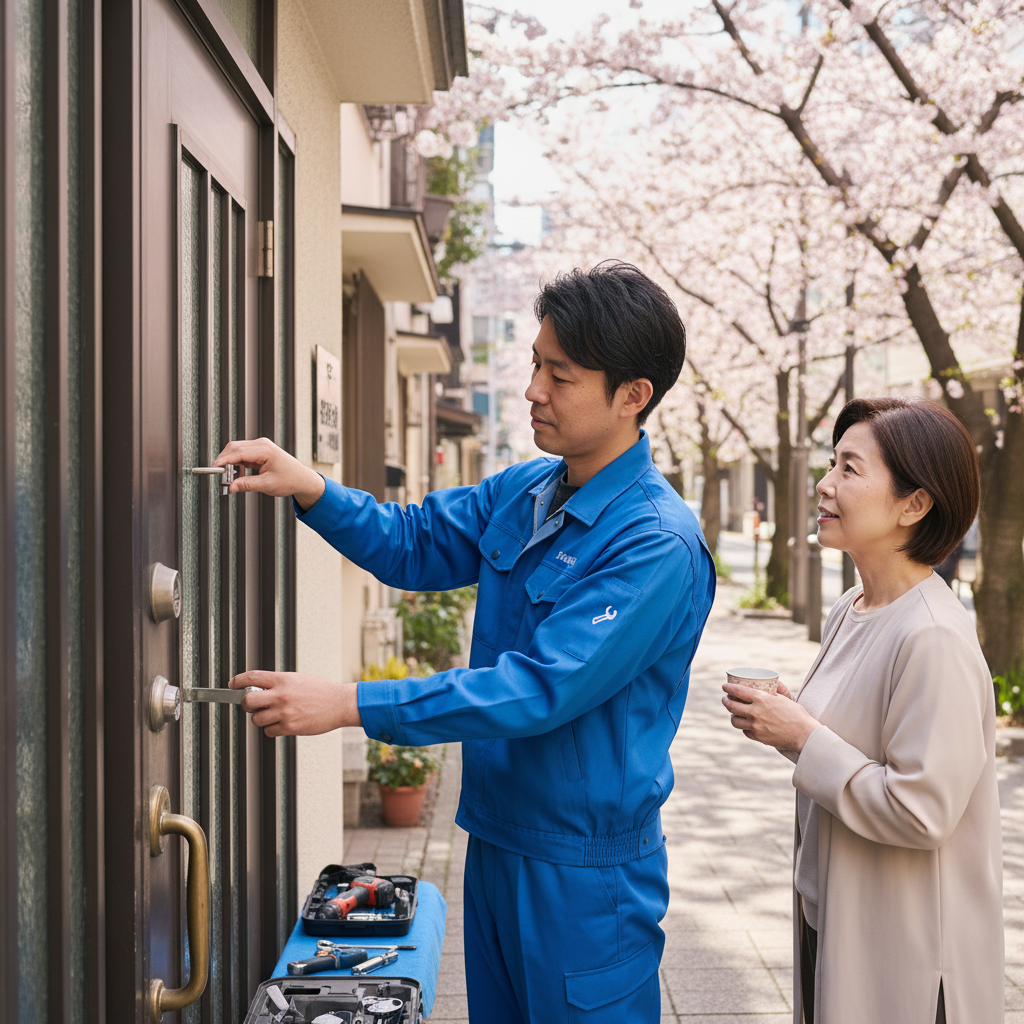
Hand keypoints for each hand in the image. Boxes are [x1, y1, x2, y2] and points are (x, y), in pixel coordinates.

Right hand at [214, 438, 325, 510]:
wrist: (302, 479)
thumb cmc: (290, 480)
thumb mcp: (267, 485)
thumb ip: (246, 485)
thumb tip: (230, 487)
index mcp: (265, 449)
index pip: (237, 452)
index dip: (223, 460)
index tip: (214, 469)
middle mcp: (261, 444)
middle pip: (234, 448)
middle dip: (224, 462)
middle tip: (220, 477)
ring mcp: (260, 447)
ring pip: (236, 451)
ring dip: (230, 464)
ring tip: (231, 479)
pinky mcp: (259, 452)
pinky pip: (242, 455)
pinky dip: (237, 465)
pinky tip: (238, 475)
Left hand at [231, 670, 360, 736]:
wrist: (339, 703)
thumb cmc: (320, 691)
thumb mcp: (297, 679)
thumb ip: (277, 683)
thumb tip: (257, 688)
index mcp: (282, 679)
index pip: (251, 677)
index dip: (237, 681)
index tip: (233, 684)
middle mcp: (281, 695)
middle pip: (247, 701)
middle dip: (247, 704)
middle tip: (253, 704)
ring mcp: (285, 712)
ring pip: (256, 719)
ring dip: (260, 718)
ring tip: (273, 714)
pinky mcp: (290, 727)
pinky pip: (269, 731)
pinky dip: (272, 729)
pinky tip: (283, 722)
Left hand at [721, 682, 819, 751]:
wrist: (804, 734)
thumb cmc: (797, 714)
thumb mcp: (785, 698)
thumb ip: (776, 690)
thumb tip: (774, 682)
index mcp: (761, 699)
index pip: (738, 691)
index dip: (728, 688)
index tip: (724, 686)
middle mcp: (755, 712)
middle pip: (731, 706)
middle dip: (726, 701)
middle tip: (725, 699)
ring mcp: (755, 726)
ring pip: (734, 721)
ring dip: (732, 716)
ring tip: (733, 713)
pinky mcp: (758, 737)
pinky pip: (745, 731)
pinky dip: (744, 727)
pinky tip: (745, 724)